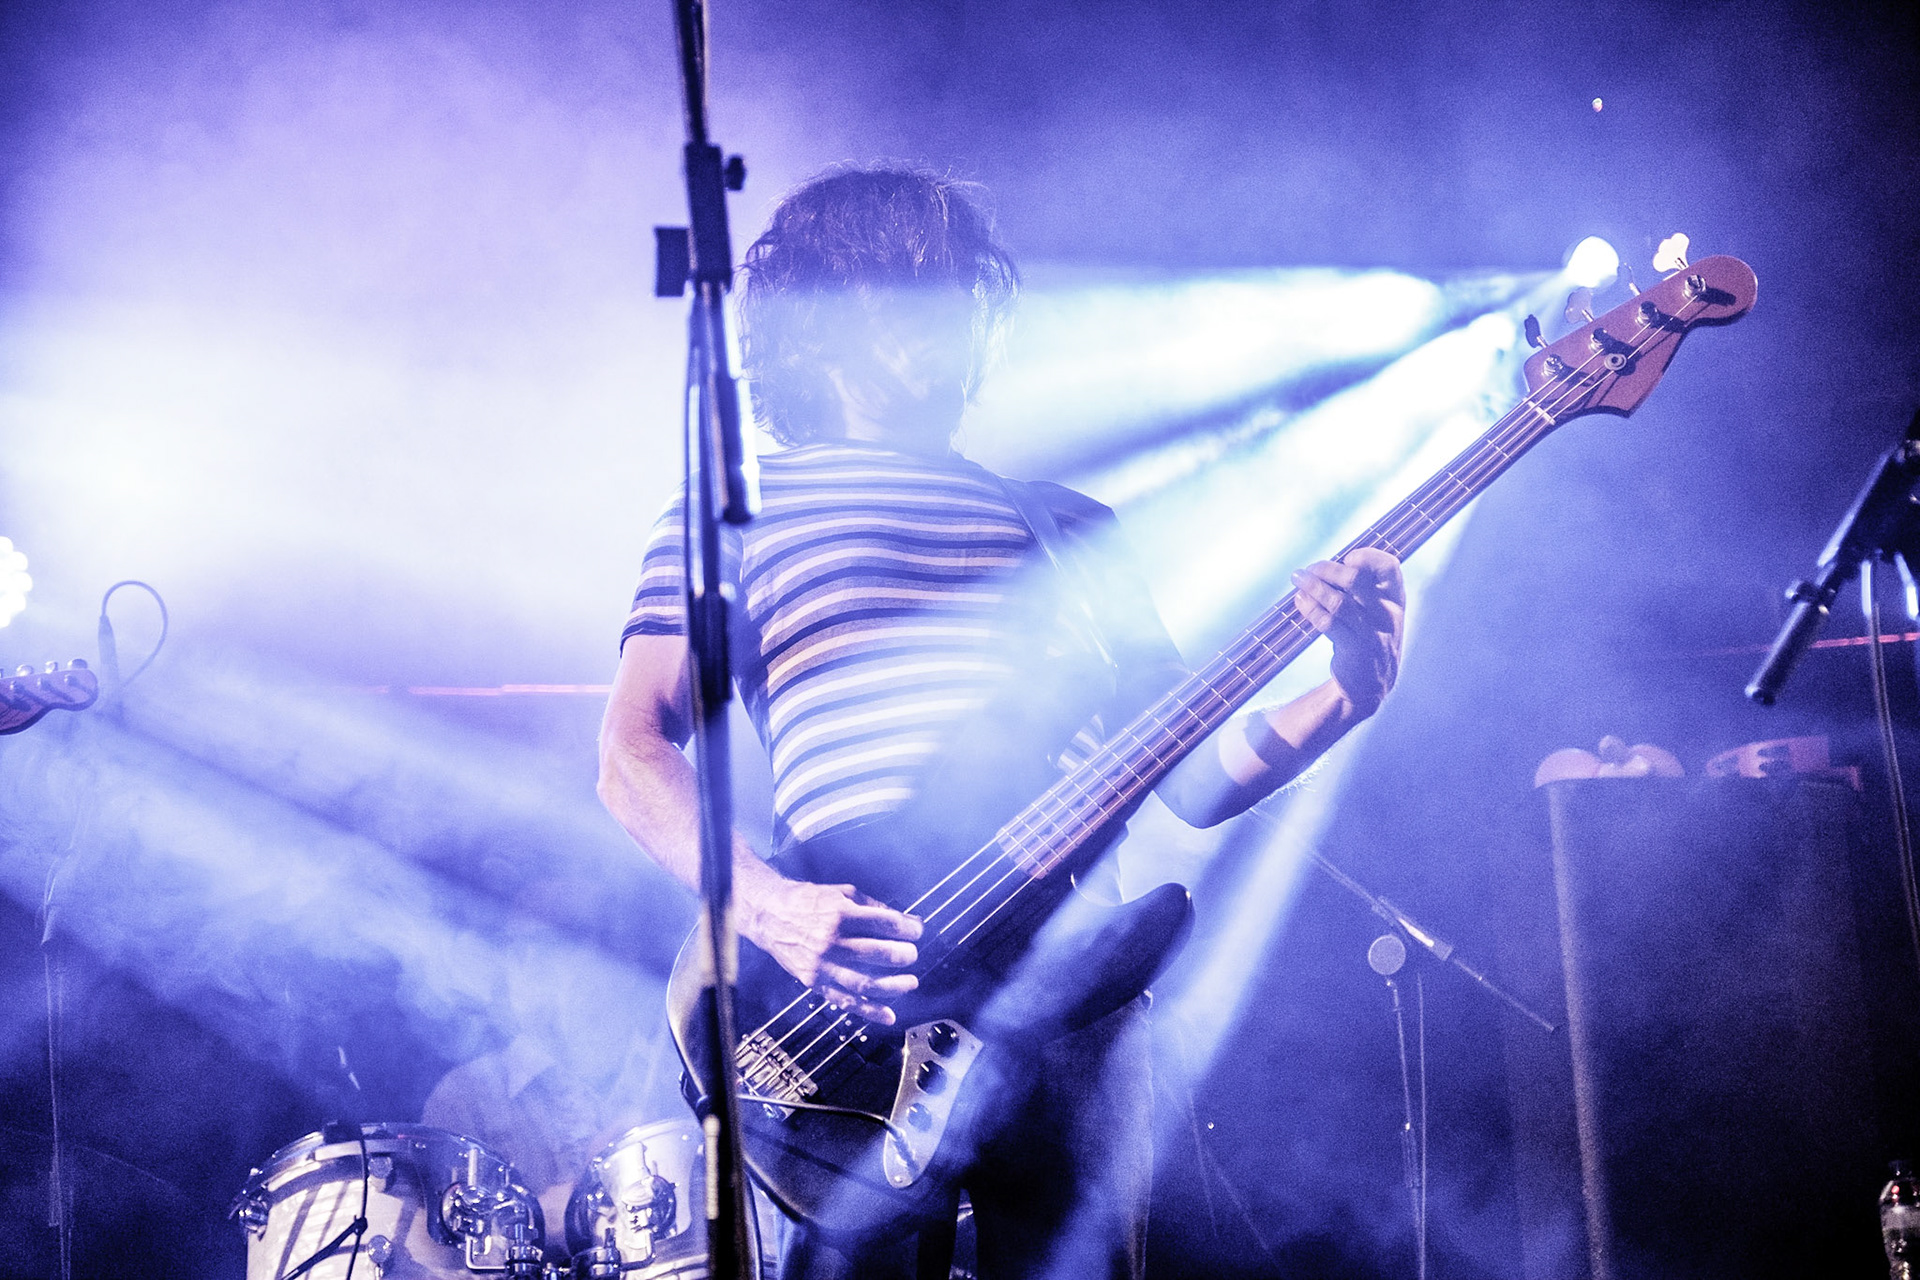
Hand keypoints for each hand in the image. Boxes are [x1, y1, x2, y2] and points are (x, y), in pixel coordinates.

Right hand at [740, 878, 922, 1024]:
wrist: (769, 914)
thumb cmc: (807, 901)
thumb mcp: (842, 893)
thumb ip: (875, 907)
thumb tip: (908, 919)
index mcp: (840, 913)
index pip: (884, 923)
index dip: (907, 928)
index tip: (917, 931)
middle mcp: (831, 940)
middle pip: (877, 952)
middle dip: (902, 955)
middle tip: (912, 955)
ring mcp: (822, 964)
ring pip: (864, 981)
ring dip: (893, 986)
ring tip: (910, 983)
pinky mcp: (814, 982)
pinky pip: (845, 1000)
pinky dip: (869, 1010)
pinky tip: (887, 1015)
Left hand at [1290, 548, 1405, 715]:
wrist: (1371, 684)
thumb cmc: (1369, 637)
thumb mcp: (1377, 611)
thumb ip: (1360, 589)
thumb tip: (1325, 565)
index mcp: (1395, 599)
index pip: (1389, 567)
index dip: (1367, 556)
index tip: (1346, 558)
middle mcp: (1387, 614)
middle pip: (1356, 580)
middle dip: (1327, 570)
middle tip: (1309, 570)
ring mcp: (1372, 633)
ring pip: (1338, 602)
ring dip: (1313, 587)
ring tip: (1297, 578)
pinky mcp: (1355, 650)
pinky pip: (1328, 623)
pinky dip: (1310, 609)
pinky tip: (1300, 601)